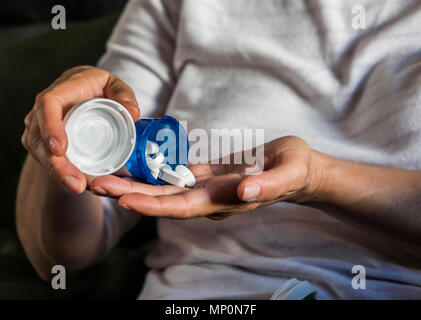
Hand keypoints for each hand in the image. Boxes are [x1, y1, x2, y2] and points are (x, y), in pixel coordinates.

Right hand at [21, 66, 139, 193]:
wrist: (82, 92)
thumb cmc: (99, 88)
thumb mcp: (114, 85)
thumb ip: (125, 95)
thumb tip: (133, 113)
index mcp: (62, 90)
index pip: (48, 105)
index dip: (51, 126)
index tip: (61, 149)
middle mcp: (43, 109)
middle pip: (39, 137)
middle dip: (55, 163)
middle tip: (76, 183)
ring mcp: (39, 127)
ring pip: (40, 152)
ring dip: (57, 173)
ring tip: (77, 187)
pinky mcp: (42, 142)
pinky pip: (46, 159)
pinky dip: (59, 174)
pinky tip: (75, 185)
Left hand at [90, 136, 322, 218]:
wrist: (296, 168)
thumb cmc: (295, 168)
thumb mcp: (289, 171)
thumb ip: (268, 185)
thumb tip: (244, 192)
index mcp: (225, 199)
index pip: (184, 207)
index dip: (154, 205)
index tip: (125, 199)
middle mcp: (210, 198)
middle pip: (165, 201)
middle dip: (131, 195)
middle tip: (96, 185)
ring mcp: (206, 187)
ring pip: (165, 189)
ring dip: (135, 184)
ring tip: (104, 176)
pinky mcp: (205, 175)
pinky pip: (174, 175)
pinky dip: (153, 172)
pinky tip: (133, 164)